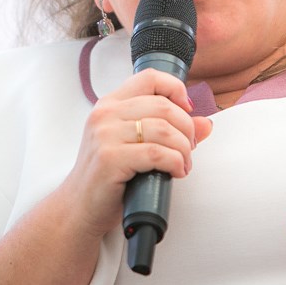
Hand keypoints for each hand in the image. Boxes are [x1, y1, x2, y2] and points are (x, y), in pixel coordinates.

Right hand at [60, 69, 213, 237]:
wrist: (79, 207)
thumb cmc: (108, 176)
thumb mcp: (136, 145)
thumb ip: (169, 130)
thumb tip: (206, 124)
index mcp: (110, 104)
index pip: (149, 78)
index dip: (176, 89)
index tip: (188, 110)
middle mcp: (105, 114)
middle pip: (163, 106)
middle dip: (187, 128)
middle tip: (190, 147)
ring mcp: (105, 135)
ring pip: (163, 130)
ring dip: (183, 149)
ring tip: (183, 164)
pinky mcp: (110, 159)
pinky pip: (157, 154)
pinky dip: (175, 162)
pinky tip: (176, 172)